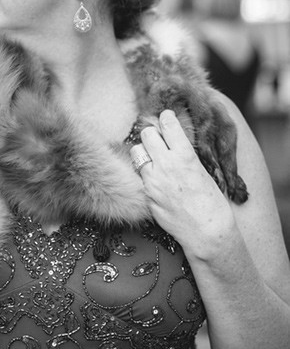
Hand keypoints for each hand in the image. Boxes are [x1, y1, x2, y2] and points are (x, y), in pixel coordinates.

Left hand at [137, 110, 235, 257]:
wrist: (206, 232)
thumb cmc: (212, 202)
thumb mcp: (202, 171)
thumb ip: (185, 156)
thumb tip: (173, 142)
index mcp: (185, 156)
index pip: (168, 124)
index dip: (166, 118)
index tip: (166, 117)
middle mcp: (166, 164)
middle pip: (147, 134)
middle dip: (152, 133)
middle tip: (157, 139)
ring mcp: (153, 180)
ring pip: (136, 152)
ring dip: (144, 152)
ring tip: (153, 158)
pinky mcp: (146, 194)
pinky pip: (139, 174)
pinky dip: (144, 172)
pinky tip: (154, 178)